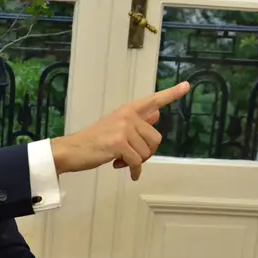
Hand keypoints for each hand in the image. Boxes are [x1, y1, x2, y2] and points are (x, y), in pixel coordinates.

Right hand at [50, 81, 189, 180]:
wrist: (71, 150)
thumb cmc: (93, 141)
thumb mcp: (116, 127)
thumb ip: (138, 121)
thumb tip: (156, 113)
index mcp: (127, 110)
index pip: (153, 100)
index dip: (171, 94)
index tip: (186, 86)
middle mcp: (127, 116)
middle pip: (155, 138)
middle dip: (146, 152)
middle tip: (130, 156)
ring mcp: (123, 128)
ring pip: (146, 152)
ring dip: (136, 162)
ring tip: (120, 159)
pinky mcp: (119, 143)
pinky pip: (137, 162)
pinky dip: (132, 170)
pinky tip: (123, 170)